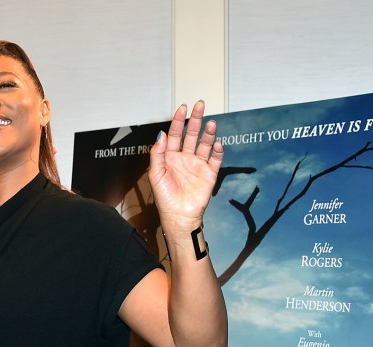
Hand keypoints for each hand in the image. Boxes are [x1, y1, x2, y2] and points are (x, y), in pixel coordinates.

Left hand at [148, 101, 222, 234]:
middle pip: (191, 135)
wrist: (178, 217)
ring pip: (204, 144)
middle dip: (195, 120)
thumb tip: (161, 134)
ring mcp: (197, 165)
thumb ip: (158, 154)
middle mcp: (185, 158)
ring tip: (210, 123)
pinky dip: (216, 151)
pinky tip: (216, 144)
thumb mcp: (155, 174)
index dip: (178, 121)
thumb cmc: (164, 198)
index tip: (183, 108)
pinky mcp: (209, 174)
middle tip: (200, 105)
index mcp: (170, 157)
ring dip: (208, 133)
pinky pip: (215, 160)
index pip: (175, 134)